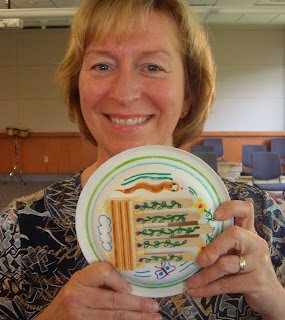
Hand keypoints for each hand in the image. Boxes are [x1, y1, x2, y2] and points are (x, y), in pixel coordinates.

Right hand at [36, 262, 160, 319]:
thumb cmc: (71, 296)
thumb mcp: (81, 281)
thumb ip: (100, 279)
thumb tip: (129, 284)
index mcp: (79, 280)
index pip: (104, 272)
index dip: (120, 281)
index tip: (131, 288)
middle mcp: (78, 298)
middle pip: (114, 300)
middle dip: (138, 304)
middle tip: (154, 306)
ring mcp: (80, 317)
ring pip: (114, 317)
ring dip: (137, 318)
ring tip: (153, 318)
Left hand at [187, 200, 284, 318]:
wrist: (271, 296)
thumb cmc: (247, 269)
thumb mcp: (238, 252)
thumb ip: (222, 243)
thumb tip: (190, 240)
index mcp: (249, 233)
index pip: (245, 211)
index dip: (230, 208)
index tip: (214, 215)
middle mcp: (256, 243)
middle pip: (234, 235)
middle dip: (213, 247)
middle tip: (199, 260)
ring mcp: (258, 262)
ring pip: (226, 264)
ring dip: (204, 275)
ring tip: (190, 282)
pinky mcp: (256, 282)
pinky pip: (227, 284)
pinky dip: (208, 288)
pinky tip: (195, 290)